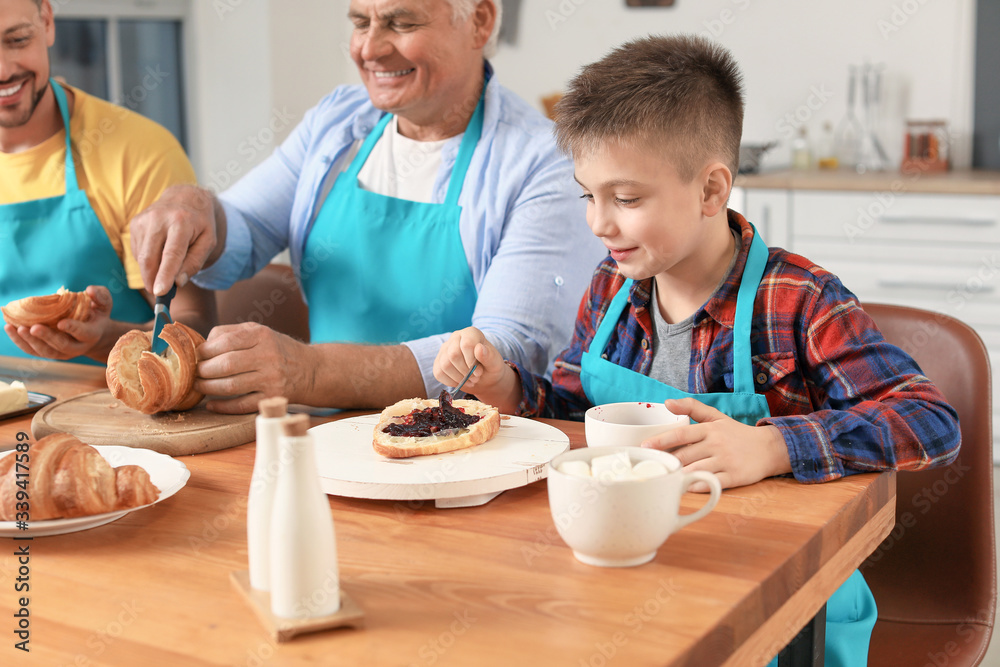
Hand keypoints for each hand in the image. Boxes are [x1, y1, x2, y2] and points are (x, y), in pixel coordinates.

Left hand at [2, 286, 113, 360]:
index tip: (61, 323)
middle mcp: (77, 347)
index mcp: (91, 334)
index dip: (73, 328)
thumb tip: (89, 290)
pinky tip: (9, 328)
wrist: (93, 334)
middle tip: (33, 328)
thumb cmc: (97, 315)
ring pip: (45, 352)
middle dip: (46, 337)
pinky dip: (20, 342)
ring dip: (29, 341)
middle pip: (62, 346)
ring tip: (14, 328)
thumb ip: (100, 296)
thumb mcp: (104, 304)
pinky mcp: (50, 353)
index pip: (83, 333)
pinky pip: (33, 351)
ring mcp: (62, 353)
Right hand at [131, 185, 218, 295]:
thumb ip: (194, 263)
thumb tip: (178, 282)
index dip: (164, 274)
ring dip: (151, 271)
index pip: (171, 254)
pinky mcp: (135, 223)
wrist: (185, 198)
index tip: (159, 292)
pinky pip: (138, 252)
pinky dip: (148, 260)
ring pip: (142, 257)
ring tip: (167, 266)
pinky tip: (159, 253)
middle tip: (159, 294)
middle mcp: (159, 218)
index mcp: (181, 222)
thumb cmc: (199, 224)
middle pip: (150, 258)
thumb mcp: (208, 242)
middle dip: (152, 280)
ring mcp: (144, 220)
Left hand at [194, 322, 315, 413]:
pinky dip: (222, 406)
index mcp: (262, 336)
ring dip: (208, 388)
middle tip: (196, 373)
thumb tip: (202, 346)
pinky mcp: (271, 398)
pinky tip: (212, 404)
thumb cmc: (277, 349)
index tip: (197, 356)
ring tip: (200, 386)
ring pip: (230, 386)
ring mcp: (271, 379)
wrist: (310, 369)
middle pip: (226, 365)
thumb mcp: (260, 332)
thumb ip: (230, 333)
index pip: (225, 342)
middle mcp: (268, 356)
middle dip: (204, 370)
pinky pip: (241, 405)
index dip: (205, 351)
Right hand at [433, 327, 519, 411]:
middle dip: (465, 371)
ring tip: (470, 380)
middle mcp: (456, 337)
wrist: (484, 378)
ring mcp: (445, 349)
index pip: (466, 344)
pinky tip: (461, 382)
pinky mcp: (438, 362)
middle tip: (476, 378)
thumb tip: (479, 348)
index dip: (472, 361)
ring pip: (445, 365)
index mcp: (471, 333)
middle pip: (453, 355)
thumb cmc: (490, 368)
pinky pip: (439, 373)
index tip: (479, 371)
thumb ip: (489, 356)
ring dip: (459, 378)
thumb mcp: (495, 363)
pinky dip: (451, 382)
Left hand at [640, 397, 790, 490]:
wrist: (770, 448)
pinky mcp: (735, 477)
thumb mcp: (716, 416)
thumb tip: (666, 402)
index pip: (681, 433)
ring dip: (678, 476)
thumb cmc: (737, 433)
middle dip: (665, 462)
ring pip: (696, 470)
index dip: (661, 440)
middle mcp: (716, 444)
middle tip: (648, 467)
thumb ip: (691, 407)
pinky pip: (712, 483)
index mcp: (709, 429)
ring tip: (661, 479)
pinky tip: (685, 489)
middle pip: (685, 455)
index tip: (644, 446)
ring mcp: (726, 461)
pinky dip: (697, 486)